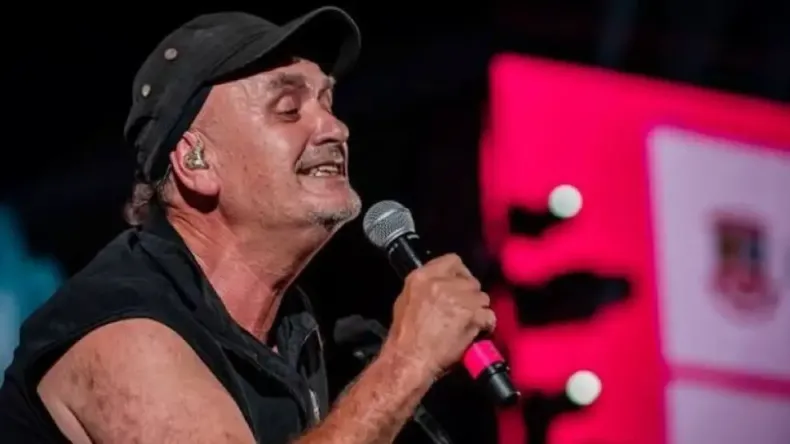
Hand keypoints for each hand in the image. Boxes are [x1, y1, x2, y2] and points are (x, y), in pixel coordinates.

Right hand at [383, 253, 495, 379]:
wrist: (409, 361)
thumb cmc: (404, 338)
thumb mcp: (405, 302)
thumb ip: (425, 288)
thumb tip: (440, 287)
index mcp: (422, 277)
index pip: (452, 261)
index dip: (461, 273)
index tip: (462, 285)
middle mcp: (441, 283)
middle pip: (471, 281)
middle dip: (471, 296)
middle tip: (465, 311)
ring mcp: (459, 298)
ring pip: (483, 298)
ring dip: (479, 311)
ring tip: (469, 324)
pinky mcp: (472, 315)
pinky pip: (489, 316)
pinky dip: (486, 326)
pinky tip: (476, 333)